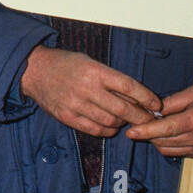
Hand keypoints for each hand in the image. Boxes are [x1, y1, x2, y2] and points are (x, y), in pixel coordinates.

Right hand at [19, 46, 161, 136]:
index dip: (145, 97)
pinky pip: (95, 129)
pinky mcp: (68, 117)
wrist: (36, 71)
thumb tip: (136, 96)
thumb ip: (110, 78)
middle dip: (140, 116)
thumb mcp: (90, 62)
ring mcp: (76, 104)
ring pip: (110, 121)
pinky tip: (111, 125)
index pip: (128, 86)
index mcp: (95, 71)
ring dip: (123, 123)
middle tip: (149, 119)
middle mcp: (87, 88)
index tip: (156, 104)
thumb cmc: (67, 64)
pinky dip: (107, 129)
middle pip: (122, 108)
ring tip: (127, 120)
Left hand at [126, 82, 192, 157]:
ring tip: (154, 127)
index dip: (145, 131)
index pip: (165, 130)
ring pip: (168, 150)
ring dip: (157, 140)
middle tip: (140, 122)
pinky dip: (169, 145)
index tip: (131, 131)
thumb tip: (152, 110)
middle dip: (148, 134)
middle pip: (163, 142)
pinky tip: (168, 133)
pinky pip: (179, 153)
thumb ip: (171, 102)